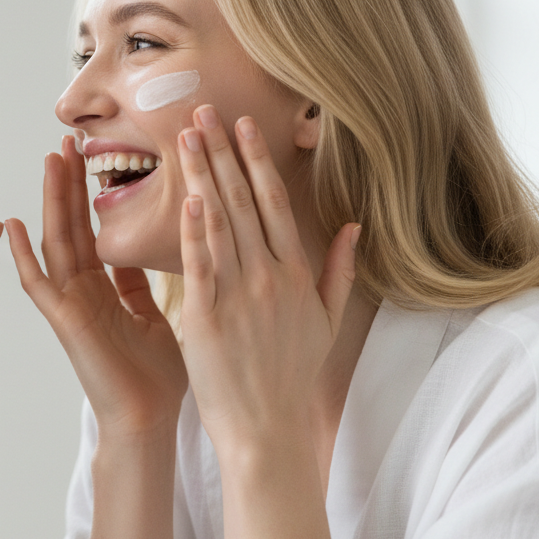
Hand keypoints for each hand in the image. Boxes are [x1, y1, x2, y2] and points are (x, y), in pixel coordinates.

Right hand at [7, 136, 186, 439]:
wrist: (149, 421)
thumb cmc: (156, 378)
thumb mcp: (152, 316)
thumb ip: (138, 284)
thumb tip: (139, 250)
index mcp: (103, 289)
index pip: (90, 229)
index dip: (88, 193)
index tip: (89, 155)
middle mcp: (81, 292)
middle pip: (70, 226)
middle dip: (69, 183)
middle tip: (66, 140)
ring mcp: (69, 306)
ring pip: (55, 242)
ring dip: (52, 201)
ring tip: (50, 160)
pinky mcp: (64, 323)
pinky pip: (39, 285)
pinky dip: (22, 256)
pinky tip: (11, 224)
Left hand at [175, 105, 358, 456]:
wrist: (267, 427)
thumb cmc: (292, 375)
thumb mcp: (328, 321)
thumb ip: (340, 270)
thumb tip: (354, 227)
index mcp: (297, 273)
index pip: (276, 202)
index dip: (256, 160)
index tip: (243, 125)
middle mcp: (270, 276)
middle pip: (244, 201)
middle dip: (221, 152)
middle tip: (202, 110)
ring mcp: (240, 294)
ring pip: (220, 222)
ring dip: (202, 175)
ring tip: (185, 137)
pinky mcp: (208, 315)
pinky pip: (201, 264)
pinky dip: (194, 229)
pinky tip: (187, 197)